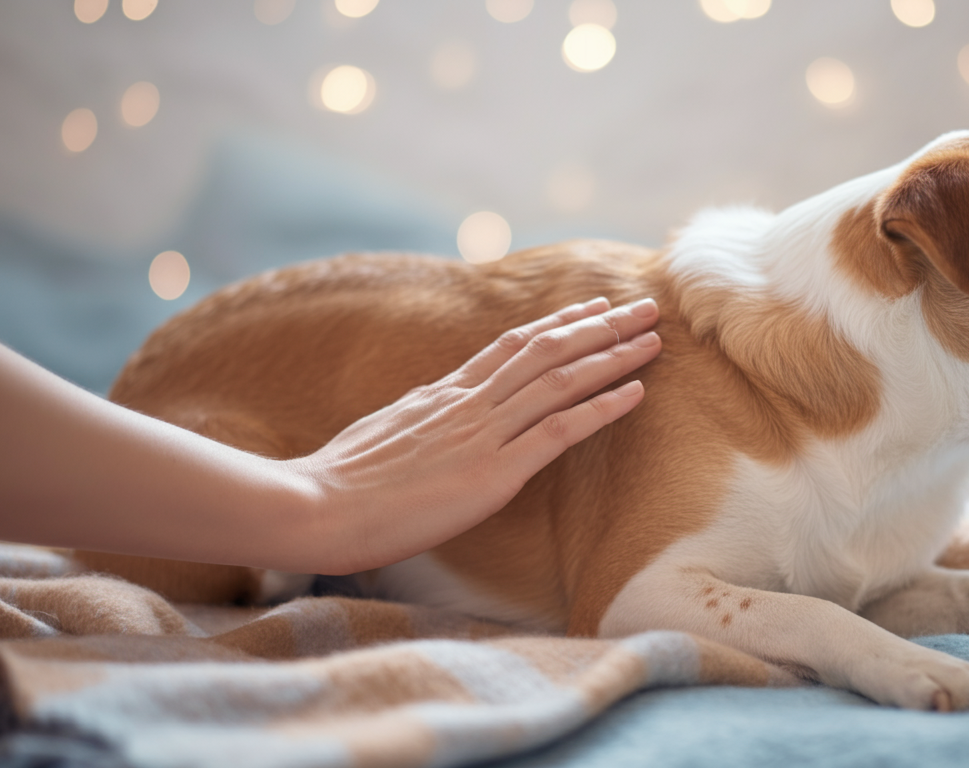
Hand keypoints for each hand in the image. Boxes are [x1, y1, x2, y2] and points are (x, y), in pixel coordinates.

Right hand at [287, 297, 661, 574]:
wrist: (316, 507)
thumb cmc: (339, 483)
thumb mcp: (383, 434)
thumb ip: (417, 416)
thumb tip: (432, 406)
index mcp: (442, 393)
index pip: (512, 345)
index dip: (559, 324)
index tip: (592, 306)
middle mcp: (468, 403)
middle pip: (547, 350)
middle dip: (600, 325)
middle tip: (644, 306)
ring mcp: (482, 434)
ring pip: (561, 379)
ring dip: (612, 355)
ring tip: (652, 337)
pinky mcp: (492, 474)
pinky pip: (558, 431)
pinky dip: (602, 407)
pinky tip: (635, 392)